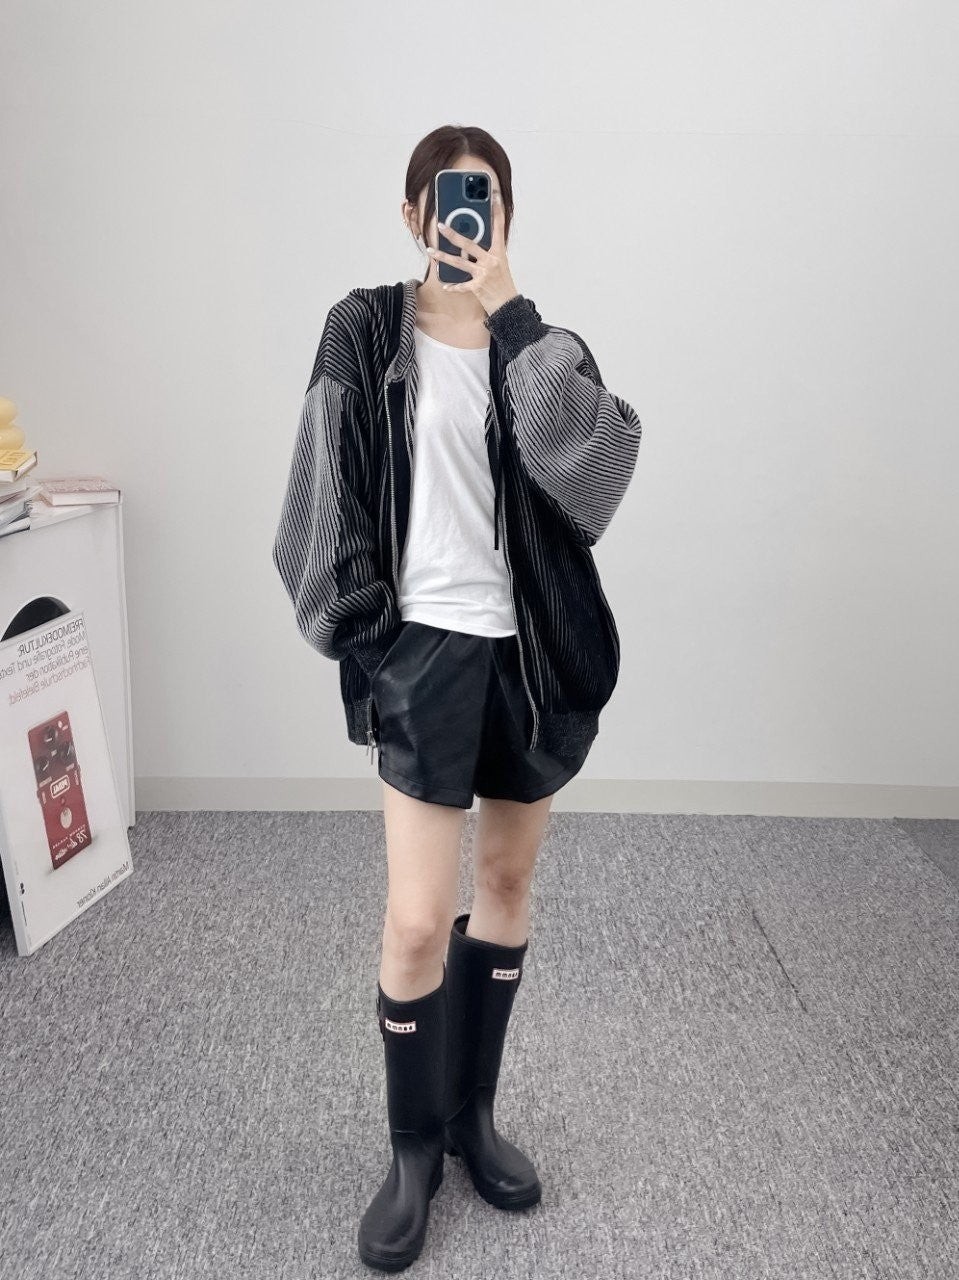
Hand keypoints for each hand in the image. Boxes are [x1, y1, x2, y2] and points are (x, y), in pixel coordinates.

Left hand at [427, 192, 519, 316]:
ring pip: (459, 262)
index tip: (493, 196)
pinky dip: (453, 286)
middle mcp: (491, 261)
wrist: (509, 307)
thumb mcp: (499, 265)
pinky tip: (445, 285)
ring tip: (430, 251)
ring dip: (443, 257)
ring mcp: (484, 274)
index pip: (499, 228)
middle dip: (453, 234)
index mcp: (499, 253)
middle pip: (469, 244)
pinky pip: (462, 285)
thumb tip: (470, 242)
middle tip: (440, 225)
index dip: (497, 211)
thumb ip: (487, 253)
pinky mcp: (478, 287)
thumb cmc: (503, 284)